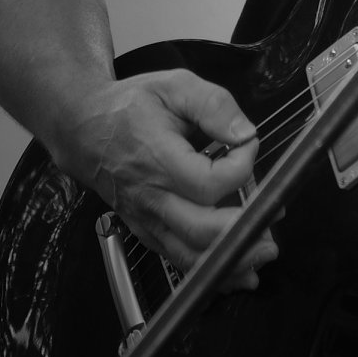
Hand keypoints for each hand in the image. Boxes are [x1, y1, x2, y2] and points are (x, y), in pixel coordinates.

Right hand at [56, 69, 280, 290]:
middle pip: (200, 230)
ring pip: (188, 255)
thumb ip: (214, 105)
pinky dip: (208, 270)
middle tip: (273, 219)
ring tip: (263, 252)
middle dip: (242, 231)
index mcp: (159, 159)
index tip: (250, 146)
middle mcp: (152, 197)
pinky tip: (236, 270)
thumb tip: (245, 132)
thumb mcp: (174, 86)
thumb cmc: (131, 107)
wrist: (84, 129)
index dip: (240, 169)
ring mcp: (147, 219)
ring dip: (230, 261)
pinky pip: (177, 260)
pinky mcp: (147, 230)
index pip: (208, 182)